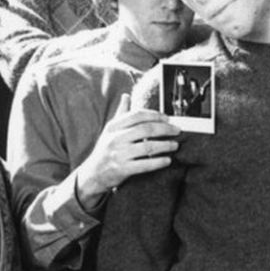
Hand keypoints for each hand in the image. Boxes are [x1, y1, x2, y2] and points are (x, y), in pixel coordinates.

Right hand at [75, 94, 180, 209]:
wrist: (92, 174)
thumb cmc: (105, 150)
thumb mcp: (110, 130)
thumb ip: (120, 113)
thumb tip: (126, 96)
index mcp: (114, 127)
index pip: (137, 115)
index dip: (155, 115)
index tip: (167, 118)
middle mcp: (116, 138)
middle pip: (146, 129)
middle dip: (165, 129)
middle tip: (177, 130)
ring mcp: (119, 154)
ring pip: (148, 146)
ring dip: (165, 145)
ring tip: (175, 145)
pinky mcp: (122, 169)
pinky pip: (145, 164)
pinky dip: (158, 162)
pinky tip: (168, 160)